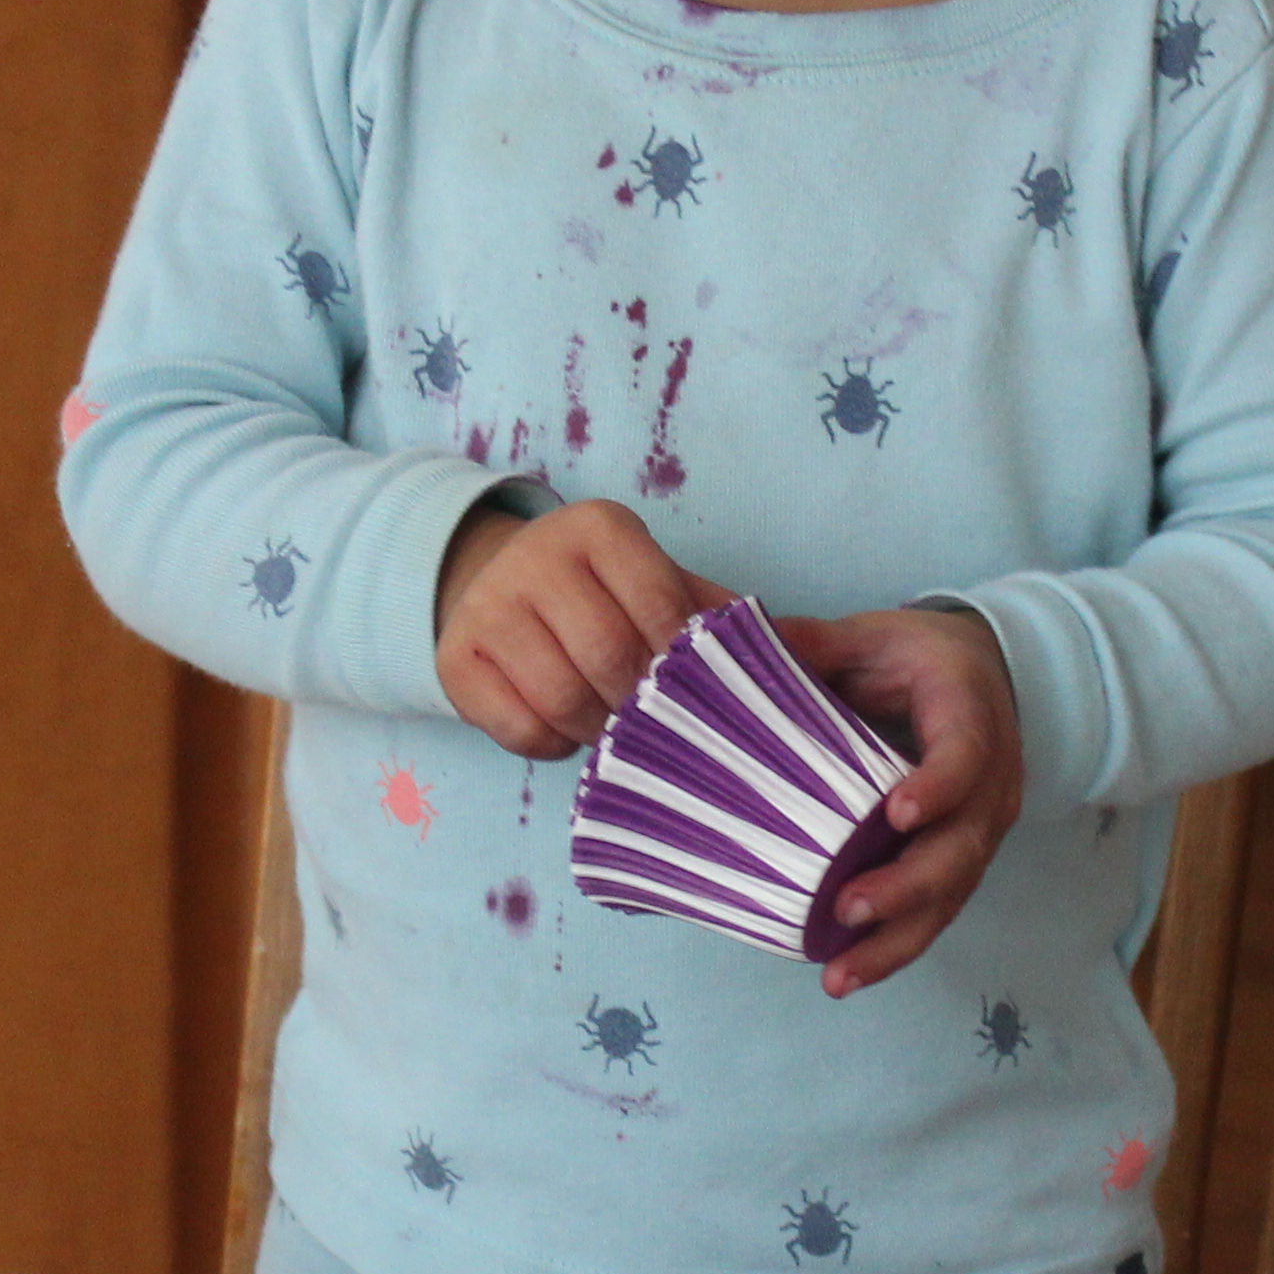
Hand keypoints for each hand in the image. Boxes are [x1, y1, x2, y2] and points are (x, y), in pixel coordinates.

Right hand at [436, 498, 726, 756]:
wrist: (504, 587)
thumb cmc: (607, 598)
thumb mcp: (664, 588)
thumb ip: (726, 621)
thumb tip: (820, 662)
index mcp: (601, 529)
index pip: (661, 607)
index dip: (684, 664)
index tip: (696, 692)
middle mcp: (537, 554)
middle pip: (608, 655)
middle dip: (641, 705)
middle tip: (655, 723)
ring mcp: (487, 604)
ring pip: (560, 696)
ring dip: (598, 731)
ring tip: (613, 730)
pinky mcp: (453, 657)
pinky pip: (517, 726)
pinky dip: (552, 744)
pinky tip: (564, 729)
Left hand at [780, 606, 1021, 993]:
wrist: (984, 674)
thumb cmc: (916, 656)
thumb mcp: (869, 635)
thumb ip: (810, 645)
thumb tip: (724, 649)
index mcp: (970, 712)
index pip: (965, 754)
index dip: (938, 786)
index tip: (896, 814)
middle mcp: (991, 778)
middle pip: (962, 845)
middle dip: (906, 887)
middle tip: (847, 910)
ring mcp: (981, 826)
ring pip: (952, 894)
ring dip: (898, 938)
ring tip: (841, 975)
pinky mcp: (963, 859)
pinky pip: (938, 910)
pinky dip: (896, 945)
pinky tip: (849, 972)